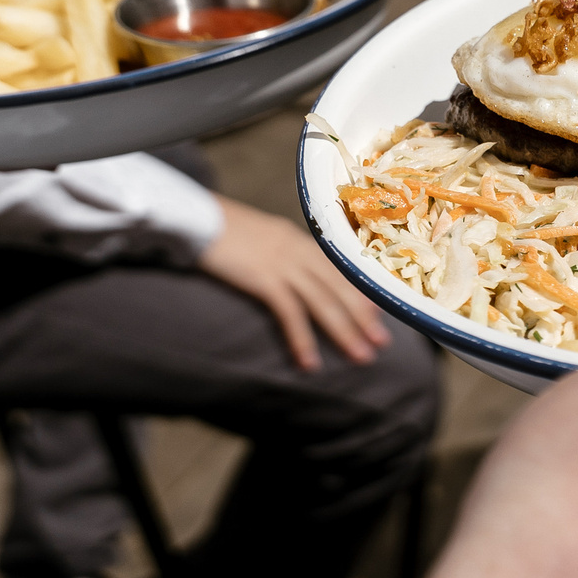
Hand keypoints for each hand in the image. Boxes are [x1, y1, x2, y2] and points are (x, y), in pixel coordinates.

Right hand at [196, 197, 392, 369]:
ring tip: (361, 357)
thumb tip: (286, 272)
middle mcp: (297, 249)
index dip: (359, 293)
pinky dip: (302, 339)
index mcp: (297, 239)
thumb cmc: (219, 228)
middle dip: (363, 317)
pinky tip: (310, 362)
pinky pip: (290, 313)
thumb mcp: (257, 237)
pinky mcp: (263, 278)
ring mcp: (282, 263)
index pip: (338, 269)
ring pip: (323, 302)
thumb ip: (276, 251)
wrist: (195, 215)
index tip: (377, 313)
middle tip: (382, 343)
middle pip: (339, 287)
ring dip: (345, 332)